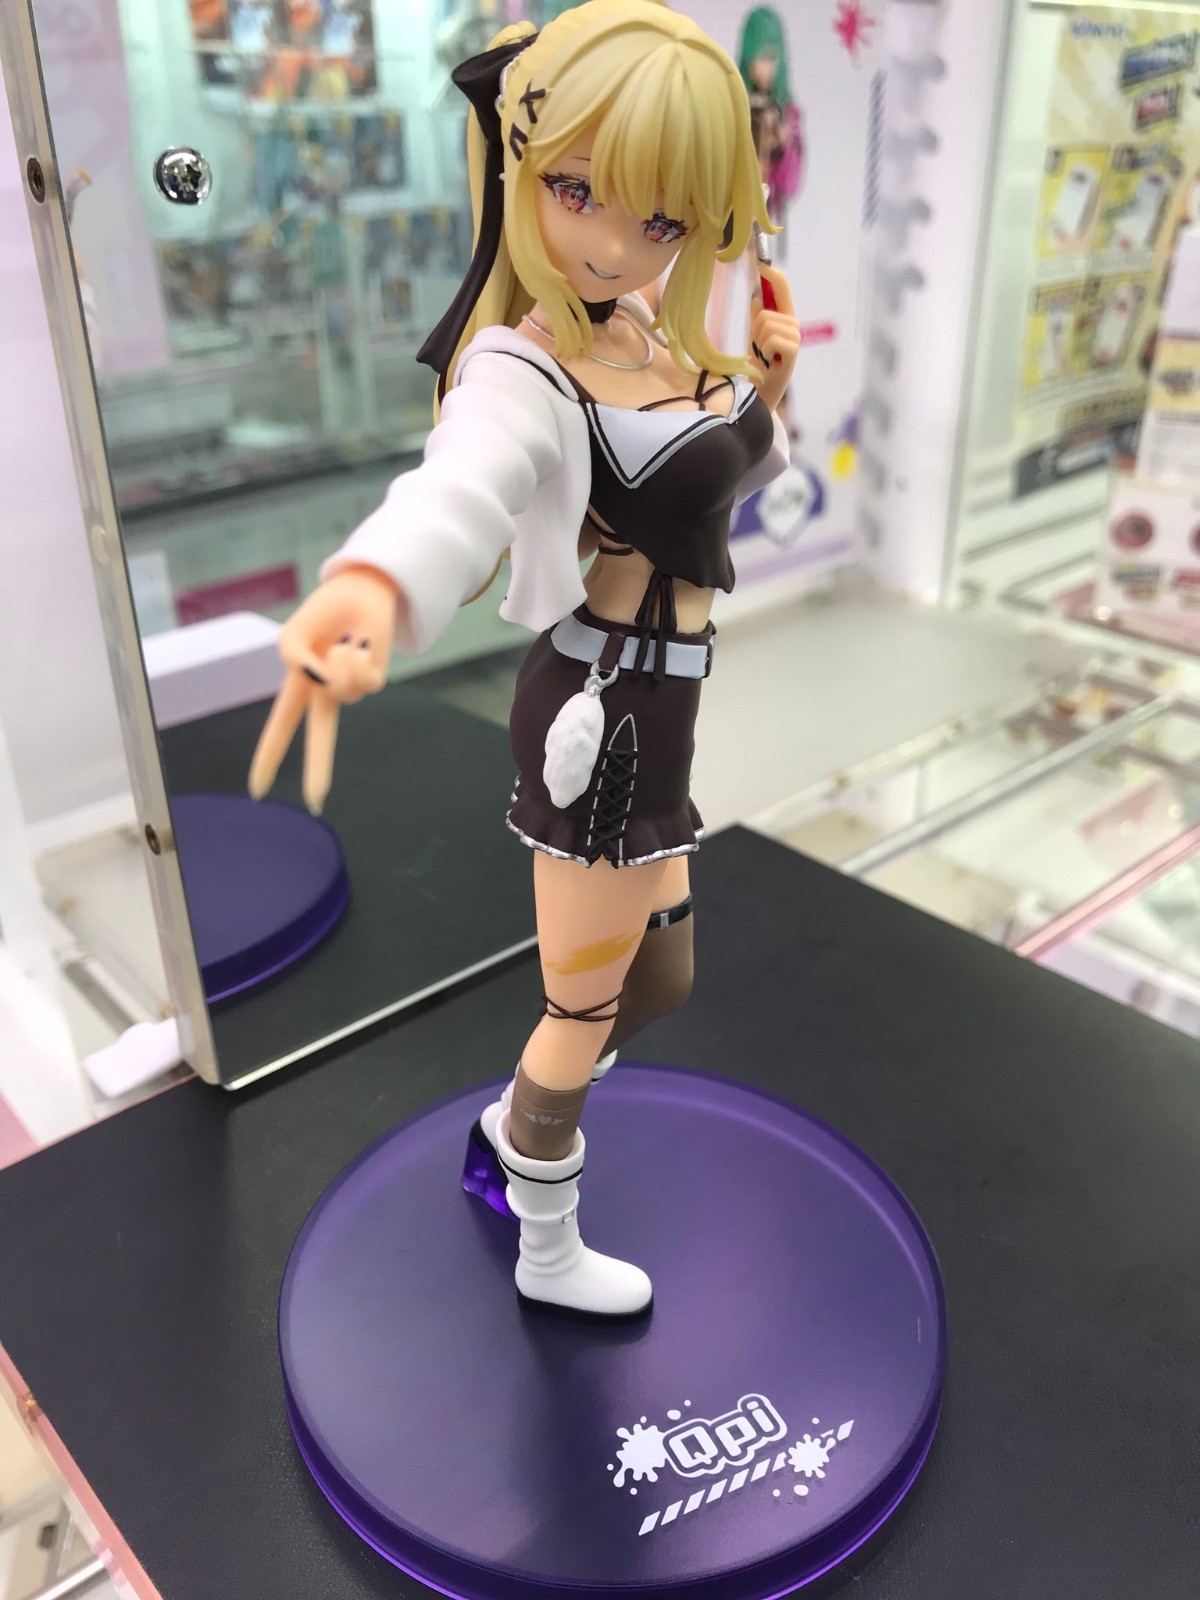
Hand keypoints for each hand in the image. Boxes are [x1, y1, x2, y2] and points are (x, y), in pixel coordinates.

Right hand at [248, 565, 399, 814]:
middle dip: (317, 769)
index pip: (281, 727)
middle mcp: (325, 694)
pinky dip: (356, 656)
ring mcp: (350, 689)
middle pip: (320, 738)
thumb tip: (321, 682)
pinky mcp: (374, 679)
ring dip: (339, 660)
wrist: (358, 592)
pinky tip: (358, 644)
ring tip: (342, 642)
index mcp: (299, 686)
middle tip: (315, 803)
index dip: (268, 757)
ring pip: (342, 692)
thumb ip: (294, 661)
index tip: (257, 791)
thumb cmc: (322, 616)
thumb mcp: (291, 636)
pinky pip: (362, 678)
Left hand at [749, 265, 800, 413]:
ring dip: (759, 343)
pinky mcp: (794, 350)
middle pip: (764, 312)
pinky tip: (770, 361)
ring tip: (764, 356)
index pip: (782, 287)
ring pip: (766, 325)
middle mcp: (793, 323)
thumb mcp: (756, 336)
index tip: (762, 264)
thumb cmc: (760, 363)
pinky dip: (765, 351)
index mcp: (784, 316)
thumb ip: (758, 316)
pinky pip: (771, 340)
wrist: (763, 390)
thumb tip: (757, 296)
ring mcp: (795, 337)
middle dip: (755, 330)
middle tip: (760, 348)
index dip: (773, 274)